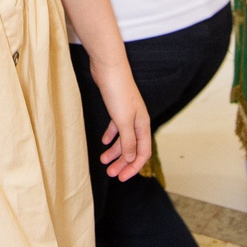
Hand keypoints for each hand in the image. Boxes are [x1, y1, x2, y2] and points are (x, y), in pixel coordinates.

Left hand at [90, 57, 153, 181]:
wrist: (109, 68)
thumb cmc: (118, 92)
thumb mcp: (123, 121)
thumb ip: (128, 141)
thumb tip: (132, 159)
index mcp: (143, 125)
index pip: (143, 152)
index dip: (134, 167)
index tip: (122, 178)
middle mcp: (138, 121)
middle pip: (133, 148)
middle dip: (123, 162)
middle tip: (111, 173)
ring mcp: (127, 114)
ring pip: (124, 139)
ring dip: (115, 151)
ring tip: (103, 160)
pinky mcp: (117, 108)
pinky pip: (117, 127)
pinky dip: (111, 136)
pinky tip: (104, 142)